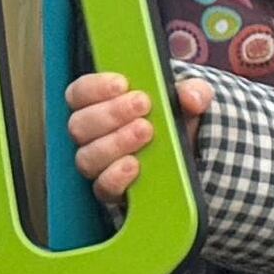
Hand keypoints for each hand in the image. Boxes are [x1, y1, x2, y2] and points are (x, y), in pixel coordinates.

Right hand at [65, 68, 210, 206]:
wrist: (194, 156)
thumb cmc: (177, 119)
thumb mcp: (188, 98)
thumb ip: (193, 91)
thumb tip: (191, 98)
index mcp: (99, 105)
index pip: (79, 93)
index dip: (95, 87)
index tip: (122, 83)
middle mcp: (92, 136)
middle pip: (79, 125)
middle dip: (111, 112)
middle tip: (142, 104)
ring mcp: (99, 165)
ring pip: (87, 156)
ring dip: (116, 142)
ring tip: (145, 131)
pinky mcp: (112, 190)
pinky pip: (102, 187)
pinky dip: (116, 175)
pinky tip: (134, 165)